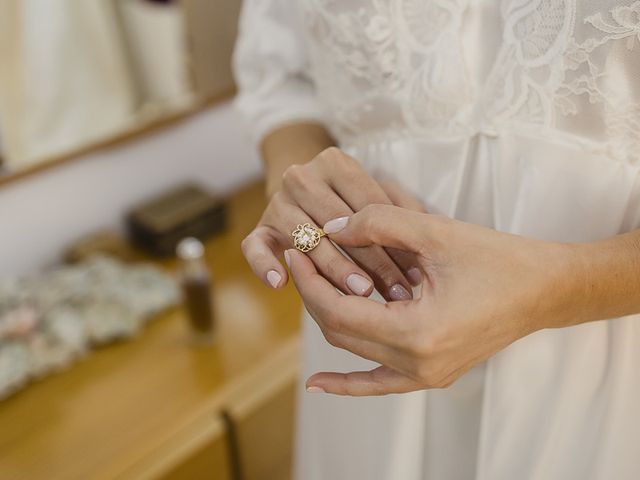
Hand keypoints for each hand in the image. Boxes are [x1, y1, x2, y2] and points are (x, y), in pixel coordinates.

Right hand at [242, 147, 424, 300]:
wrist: (307, 192)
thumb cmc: (356, 201)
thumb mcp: (382, 198)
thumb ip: (402, 213)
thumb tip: (421, 248)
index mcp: (333, 162)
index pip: (366, 203)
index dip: (392, 239)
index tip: (413, 273)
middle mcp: (300, 177)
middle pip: (337, 222)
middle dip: (370, 261)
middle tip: (394, 291)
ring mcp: (276, 203)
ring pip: (305, 239)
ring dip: (333, 269)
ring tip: (360, 295)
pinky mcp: (259, 229)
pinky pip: (255, 248)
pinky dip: (264, 265)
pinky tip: (280, 284)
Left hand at [286, 205, 581, 394]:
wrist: (544, 290)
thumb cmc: (497, 259)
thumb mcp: (434, 231)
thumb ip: (377, 223)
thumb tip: (330, 226)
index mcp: (417, 333)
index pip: (338, 312)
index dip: (309, 282)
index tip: (296, 251)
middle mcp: (418, 364)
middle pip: (340, 333)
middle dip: (313, 295)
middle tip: (301, 260)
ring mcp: (425, 376)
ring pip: (355, 351)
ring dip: (329, 319)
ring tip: (311, 287)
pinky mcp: (432, 374)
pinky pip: (378, 383)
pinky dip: (348, 383)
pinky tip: (318, 383)